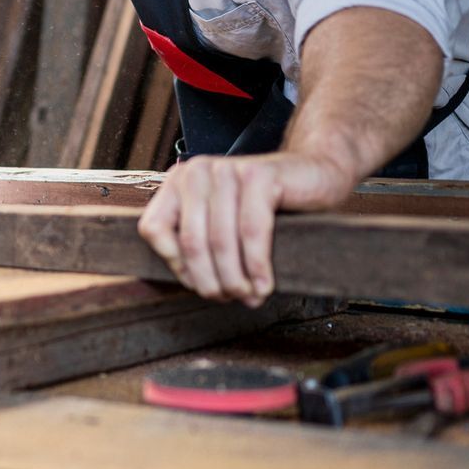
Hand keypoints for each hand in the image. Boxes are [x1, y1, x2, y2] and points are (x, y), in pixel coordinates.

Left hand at [136, 152, 353, 305]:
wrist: (315, 175)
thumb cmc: (266, 208)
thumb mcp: (221, 222)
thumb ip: (199, 243)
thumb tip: (194, 286)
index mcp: (178, 182)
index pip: (153, 229)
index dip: (176, 265)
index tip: (199, 284)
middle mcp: (197, 172)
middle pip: (190, 241)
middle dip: (209, 281)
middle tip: (229, 299)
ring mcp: (227, 170)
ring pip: (220, 240)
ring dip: (234, 279)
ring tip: (248, 297)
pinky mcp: (259, 175)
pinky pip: (251, 231)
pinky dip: (257, 266)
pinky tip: (264, 285)